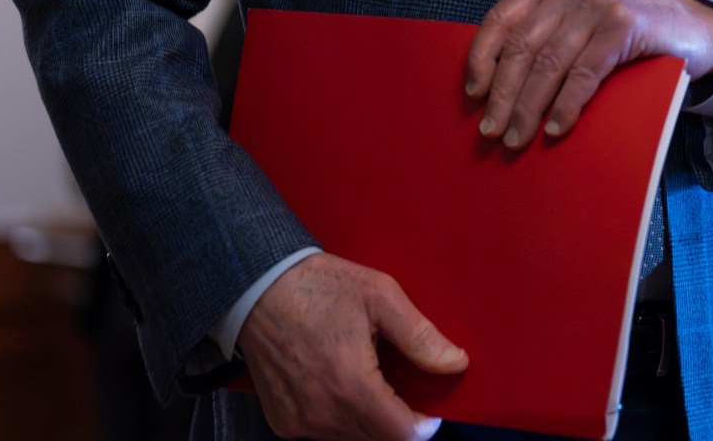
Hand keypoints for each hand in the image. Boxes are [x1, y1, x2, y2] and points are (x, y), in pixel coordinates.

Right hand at [236, 253, 465, 440]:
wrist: (257, 287)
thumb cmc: (319, 287)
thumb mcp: (381, 297)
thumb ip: (421, 337)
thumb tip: (456, 363)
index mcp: (351, 385)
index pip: (402, 434)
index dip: (423, 425)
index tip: (430, 409)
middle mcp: (322, 412)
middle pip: (378, 440)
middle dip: (397, 421)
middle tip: (398, 386)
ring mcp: (299, 421)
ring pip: (351, 439)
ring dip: (368, 421)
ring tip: (367, 380)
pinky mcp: (282, 421)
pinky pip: (323, 433)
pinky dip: (338, 418)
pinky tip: (338, 385)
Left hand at [466, 0, 712, 147]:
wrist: (692, 27)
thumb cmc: (625, 32)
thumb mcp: (579, 21)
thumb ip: (545, 34)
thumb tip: (493, 84)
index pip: (502, 17)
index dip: (481, 59)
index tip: (473, 94)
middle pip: (523, 46)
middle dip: (502, 95)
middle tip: (491, 132)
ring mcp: (600, 1)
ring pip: (549, 64)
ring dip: (528, 108)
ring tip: (517, 138)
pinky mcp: (625, 25)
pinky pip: (584, 74)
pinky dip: (567, 106)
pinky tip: (555, 128)